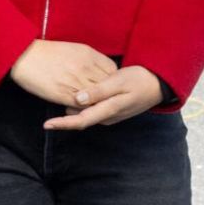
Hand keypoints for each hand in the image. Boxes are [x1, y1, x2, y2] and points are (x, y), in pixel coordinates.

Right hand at [8, 40, 116, 106]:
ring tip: (93, 106)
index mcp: (89, 54)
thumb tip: (99, 71)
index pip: (112, 70)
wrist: (24, 55)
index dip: (112, 79)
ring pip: (96, 98)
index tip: (108, 85)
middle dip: (108, 93)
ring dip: (96, 103)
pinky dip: (83, 109)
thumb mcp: (73, 49)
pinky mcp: (64, 94)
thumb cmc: (47, 52)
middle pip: (107, 85)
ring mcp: (75, 81)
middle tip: (104, 99)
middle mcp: (85, 68)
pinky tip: (80, 109)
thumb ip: (89, 60)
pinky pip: (81, 106)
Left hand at [43, 66, 163, 130]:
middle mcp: (106, 117)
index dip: (62, 124)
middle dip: (62, 118)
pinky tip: (75, 97)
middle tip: (45, 112)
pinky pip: (92, 110)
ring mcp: (109, 114)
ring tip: (55, 100)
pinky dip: (81, 105)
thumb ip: (98, 91)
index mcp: (107, 111)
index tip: (46, 124)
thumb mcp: (118, 81)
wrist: (158, 85)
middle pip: (80, 119)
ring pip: (85, 115)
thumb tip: (77, 100)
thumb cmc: (139, 80)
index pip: (80, 121)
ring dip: (71, 110)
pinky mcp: (111, 109)